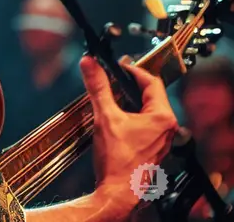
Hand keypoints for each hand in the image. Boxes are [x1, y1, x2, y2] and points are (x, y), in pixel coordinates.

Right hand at [81, 55, 178, 217]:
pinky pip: (145, 123)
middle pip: (151, 95)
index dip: (133, 70)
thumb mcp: (105, 117)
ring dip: (130, 100)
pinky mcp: (153, 147)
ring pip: (147, 109)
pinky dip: (131, 115)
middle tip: (113, 77)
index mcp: (162, 117)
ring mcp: (162, 138)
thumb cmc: (118, 161)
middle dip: (130, 85)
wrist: (118, 191)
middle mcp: (167, 127)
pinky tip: (115, 117)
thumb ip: (98, 88)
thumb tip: (91, 65)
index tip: (119, 65)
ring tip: (111, 95)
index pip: (151, 82)